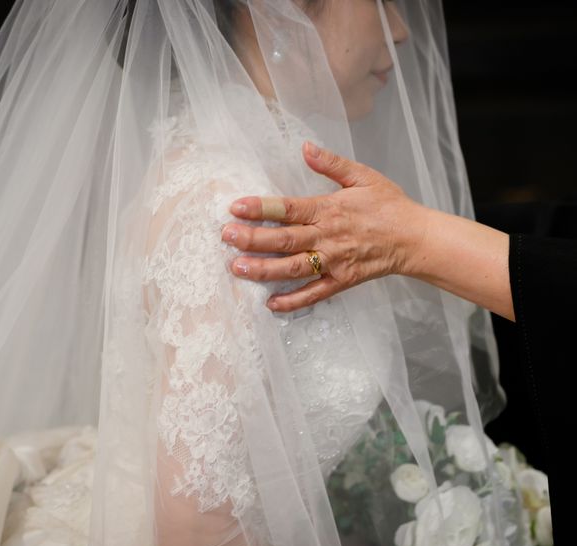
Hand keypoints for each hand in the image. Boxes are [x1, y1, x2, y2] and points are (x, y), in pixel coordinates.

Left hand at [222, 142, 428, 311]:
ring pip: (293, 268)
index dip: (261, 208)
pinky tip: (271, 304)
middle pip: (284, 240)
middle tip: (226, 237)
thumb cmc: (389, 205)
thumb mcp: (363, 176)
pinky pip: (314, 294)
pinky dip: (293, 301)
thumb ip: (332, 163)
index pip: (289, 208)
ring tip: (237, 268)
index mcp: (330, 209)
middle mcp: (328, 237)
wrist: (414, 238)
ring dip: (264, 269)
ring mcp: (334, 262)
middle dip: (252, 239)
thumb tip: (305, 147)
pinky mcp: (341, 281)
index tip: (235, 208)